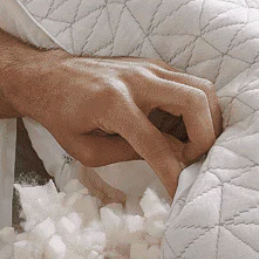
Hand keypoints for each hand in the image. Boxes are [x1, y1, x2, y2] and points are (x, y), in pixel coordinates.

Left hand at [12, 50, 221, 196]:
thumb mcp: (87, 149)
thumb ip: (130, 154)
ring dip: (208, 121)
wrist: (50, 77)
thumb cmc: (63, 116)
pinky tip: (183, 130)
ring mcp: (149, 68)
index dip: (173, 172)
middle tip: (193, 160)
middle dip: (206, 137)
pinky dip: (198, 110)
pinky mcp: (155, 66)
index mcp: (113, 104)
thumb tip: (172, 159)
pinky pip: (191, 85)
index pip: (156, 143)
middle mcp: (137, 80)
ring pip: (202, 88)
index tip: (179, 192)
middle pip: (196, 101)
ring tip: (192, 146)